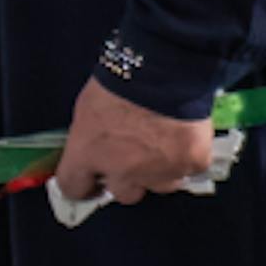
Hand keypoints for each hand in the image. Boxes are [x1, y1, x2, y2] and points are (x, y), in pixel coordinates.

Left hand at [54, 77, 217, 206]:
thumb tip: (99, 149)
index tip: (92, 183)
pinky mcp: (191, 164)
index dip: (84, 185)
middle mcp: (122, 172)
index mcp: (88, 155)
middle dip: (128, 179)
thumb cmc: (121, 82)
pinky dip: (189, 157)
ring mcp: (159, 172)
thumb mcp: (89, 109)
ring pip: (161, 186)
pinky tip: (187, 138)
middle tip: (135, 158)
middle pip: (124, 194)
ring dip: (161, 172)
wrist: (165, 71)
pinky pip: (191, 168)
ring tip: (166, 147)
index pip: (74, 187)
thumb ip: (92, 139)